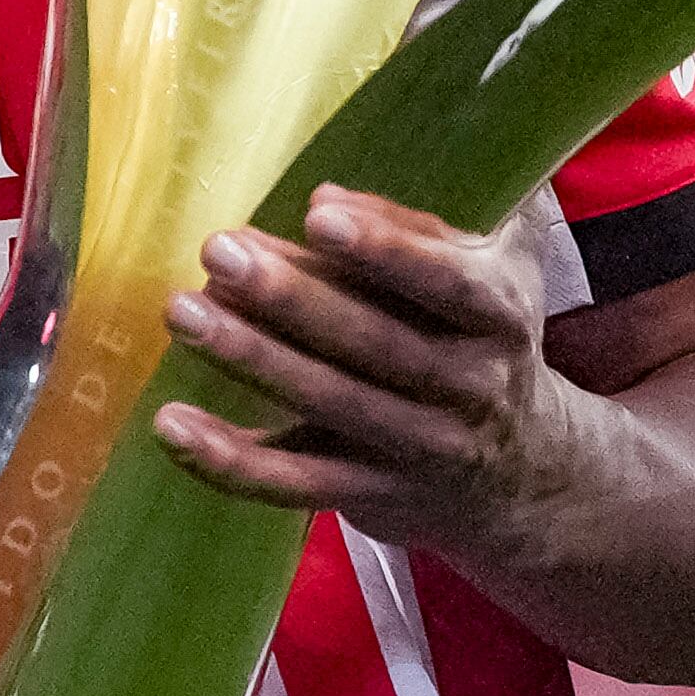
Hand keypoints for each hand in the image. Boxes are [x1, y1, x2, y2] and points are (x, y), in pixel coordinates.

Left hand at [152, 186, 602, 569]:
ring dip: (251, 359)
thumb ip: (418, 228)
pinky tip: (172, 425)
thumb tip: (325, 201)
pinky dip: (230, 460)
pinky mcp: (370, 494)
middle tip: (219, 250)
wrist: (522, 473)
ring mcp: (419, 448)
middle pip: (374, 343)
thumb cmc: (486, 337)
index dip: (387, 251)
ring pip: (329, 404)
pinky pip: (294, 483)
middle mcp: (469, 387)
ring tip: (183, 312)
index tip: (318, 217)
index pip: (447, 283)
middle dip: (291, 298)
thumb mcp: (492, 269)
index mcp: (500, 315)